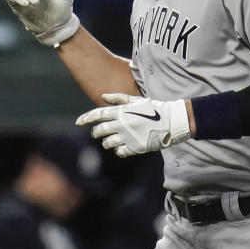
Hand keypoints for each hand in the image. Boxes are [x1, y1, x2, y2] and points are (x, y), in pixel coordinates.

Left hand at [76, 93, 190, 157]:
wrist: (171, 121)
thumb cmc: (153, 109)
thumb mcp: (136, 100)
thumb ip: (118, 99)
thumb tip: (103, 97)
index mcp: (121, 111)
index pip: (98, 114)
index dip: (86, 118)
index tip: (78, 122)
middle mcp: (122, 124)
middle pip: (100, 130)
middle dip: (95, 133)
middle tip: (96, 133)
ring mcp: (128, 136)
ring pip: (108, 142)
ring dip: (106, 142)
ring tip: (109, 141)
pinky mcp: (135, 147)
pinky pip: (119, 151)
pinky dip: (118, 150)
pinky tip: (122, 147)